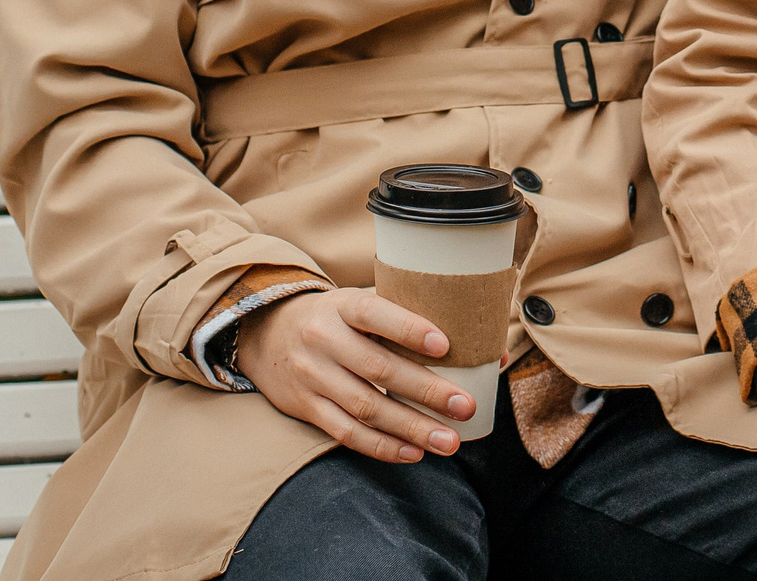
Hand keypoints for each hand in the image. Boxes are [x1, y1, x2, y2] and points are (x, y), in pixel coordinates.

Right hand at [233, 286, 481, 463]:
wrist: (267, 332)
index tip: (445, 345)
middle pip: (377, 368)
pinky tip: (413, 452)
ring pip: (365, 407)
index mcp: (342, 306)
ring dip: (410, 428)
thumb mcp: (360, 303)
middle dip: (425, 391)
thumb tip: (489, 349)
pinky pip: (345, 432)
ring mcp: (312, 375)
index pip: (375, 313)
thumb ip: (409, 320)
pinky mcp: (306, 406)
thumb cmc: (336, 318)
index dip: (409, 329)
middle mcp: (323, 339)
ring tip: (448, 441)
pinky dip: (381, 446)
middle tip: (464, 406)